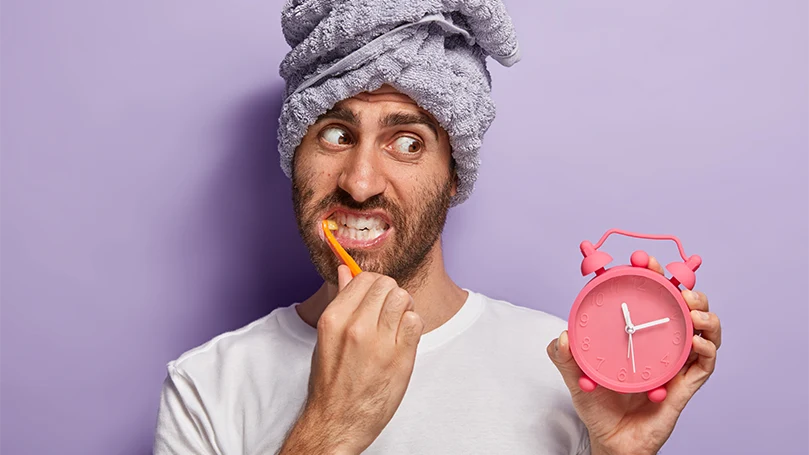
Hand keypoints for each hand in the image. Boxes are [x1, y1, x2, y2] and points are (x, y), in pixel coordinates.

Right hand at [280, 265, 424, 454]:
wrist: (337, 421)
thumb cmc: (331, 379)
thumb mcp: (328, 336)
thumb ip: (341, 300)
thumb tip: (346, 271)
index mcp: (334, 318)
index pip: (365, 278)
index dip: (374, 285)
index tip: (376, 298)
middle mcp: (356, 327)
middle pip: (387, 285)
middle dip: (391, 294)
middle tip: (388, 312)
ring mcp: (379, 343)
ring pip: (404, 298)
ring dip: (404, 308)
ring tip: (397, 325)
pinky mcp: (400, 358)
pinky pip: (416, 321)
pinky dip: (412, 326)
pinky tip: (403, 339)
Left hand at [547, 256, 721, 454]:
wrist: (611, 440)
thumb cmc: (597, 405)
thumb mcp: (576, 375)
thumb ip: (564, 356)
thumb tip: (561, 337)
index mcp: (640, 334)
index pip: (653, 296)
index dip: (654, 275)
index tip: (645, 261)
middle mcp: (663, 344)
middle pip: (687, 308)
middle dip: (687, 289)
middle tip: (677, 285)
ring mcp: (677, 364)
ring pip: (706, 331)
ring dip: (705, 316)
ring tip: (691, 308)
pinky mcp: (686, 386)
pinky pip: (705, 364)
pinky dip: (706, 349)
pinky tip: (694, 340)